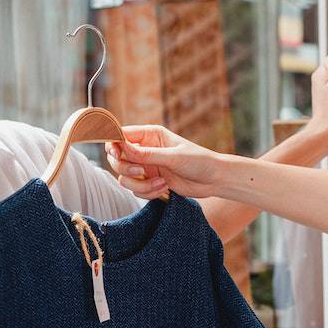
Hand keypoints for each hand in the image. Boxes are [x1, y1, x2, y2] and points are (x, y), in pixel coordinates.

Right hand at [105, 125, 224, 199]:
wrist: (214, 180)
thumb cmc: (199, 161)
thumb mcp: (173, 157)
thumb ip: (146, 154)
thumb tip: (122, 147)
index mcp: (150, 135)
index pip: (121, 135)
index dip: (113, 143)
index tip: (116, 153)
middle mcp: (145, 149)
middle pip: (117, 158)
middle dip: (126, 168)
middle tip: (141, 171)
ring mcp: (146, 167)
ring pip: (124, 177)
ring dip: (140, 185)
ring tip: (161, 184)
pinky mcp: (150, 182)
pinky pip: (135, 190)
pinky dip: (147, 193)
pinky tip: (165, 189)